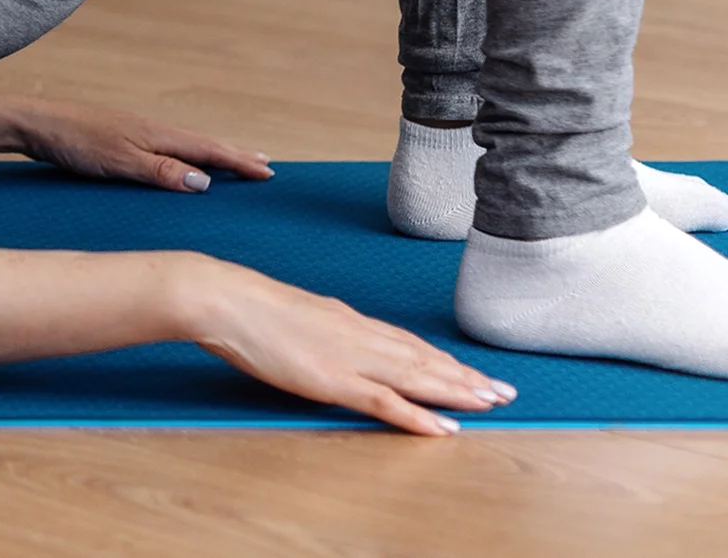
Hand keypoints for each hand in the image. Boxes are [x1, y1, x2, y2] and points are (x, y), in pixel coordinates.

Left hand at [0, 93, 274, 192]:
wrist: (36, 123)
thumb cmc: (74, 141)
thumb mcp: (119, 161)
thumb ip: (161, 171)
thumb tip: (205, 182)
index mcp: (159, 135)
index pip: (210, 150)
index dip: (239, 162)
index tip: (270, 173)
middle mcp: (154, 131)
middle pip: (204, 143)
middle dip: (235, 155)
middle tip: (265, 165)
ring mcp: (139, 133)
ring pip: (187, 145)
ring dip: (214, 154)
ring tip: (235, 161)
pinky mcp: (124, 139)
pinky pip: (169, 148)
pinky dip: (189, 155)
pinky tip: (184, 162)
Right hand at [177, 256, 513, 434]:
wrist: (224, 299)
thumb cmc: (246, 306)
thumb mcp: (291, 313)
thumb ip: (317, 327)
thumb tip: (326, 336)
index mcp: (347, 319)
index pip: (407, 342)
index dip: (442, 358)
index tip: (471, 369)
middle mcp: (358, 335)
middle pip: (423, 359)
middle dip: (465, 376)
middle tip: (504, 391)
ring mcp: (349, 357)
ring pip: (417, 377)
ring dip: (457, 391)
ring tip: (491, 403)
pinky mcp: (333, 379)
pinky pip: (386, 402)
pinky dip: (419, 416)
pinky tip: (445, 428)